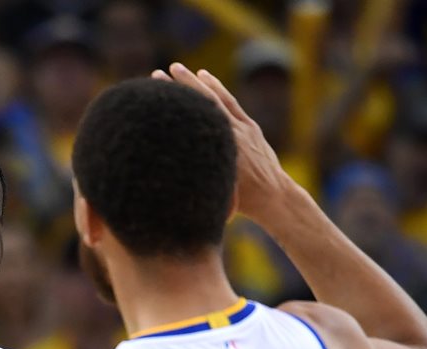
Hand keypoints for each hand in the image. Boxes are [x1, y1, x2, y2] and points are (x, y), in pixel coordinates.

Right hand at [153, 64, 294, 227]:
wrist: (276, 197)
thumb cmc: (241, 202)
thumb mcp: (216, 193)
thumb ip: (198, 180)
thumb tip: (170, 173)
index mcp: (222, 152)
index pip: (192, 123)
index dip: (171, 109)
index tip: (150, 97)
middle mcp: (232, 135)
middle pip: (202, 105)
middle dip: (179, 88)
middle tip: (157, 74)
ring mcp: (243, 128)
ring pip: (216, 99)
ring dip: (196, 82)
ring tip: (177, 68)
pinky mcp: (250, 127)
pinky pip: (230, 102)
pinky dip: (217, 88)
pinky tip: (205, 76)